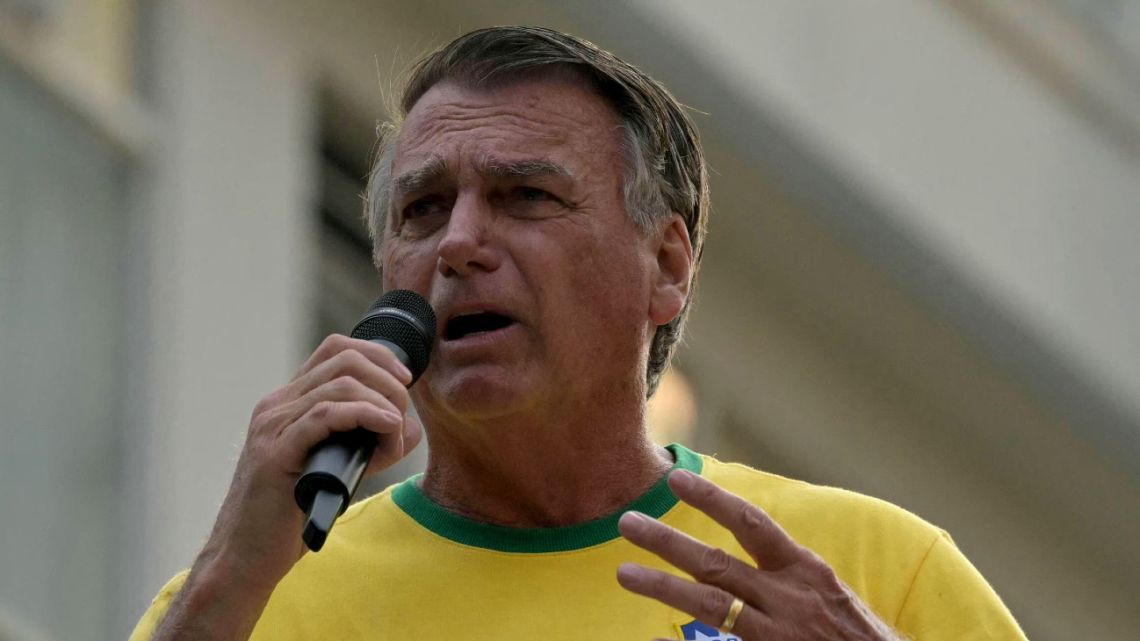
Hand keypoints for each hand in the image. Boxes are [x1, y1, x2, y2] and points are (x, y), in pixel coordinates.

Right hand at [152, 335, 422, 640]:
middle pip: (344, 360)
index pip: (336, 349)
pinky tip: (387, 428)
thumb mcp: (339, 469)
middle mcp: (276, 406)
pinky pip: (325, 416)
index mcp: (288, 403)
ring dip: (382, 403)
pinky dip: (365, 415)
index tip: (404, 380)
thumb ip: (372, 444)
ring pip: (340, 385)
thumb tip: (410, 426)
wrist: (246, 557)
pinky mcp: (275, 453)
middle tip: (403, 412)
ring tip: (396, 429)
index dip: (378, 355)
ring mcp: (272, 426)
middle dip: (387, 380)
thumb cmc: (290, 516)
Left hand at [617, 470, 900, 640]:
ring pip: (710, 606)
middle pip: (716, 565)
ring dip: (662, 587)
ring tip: (624, 573)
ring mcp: (779, 634)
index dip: (711, 500)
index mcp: (806, 571)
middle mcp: (790, 598)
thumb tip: (742, 559)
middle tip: (626, 522)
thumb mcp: (827, 596)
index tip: (675, 479)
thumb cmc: (858, 637)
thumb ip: (785, 577)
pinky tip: (658, 637)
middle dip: (667, 542)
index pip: (752, 524)